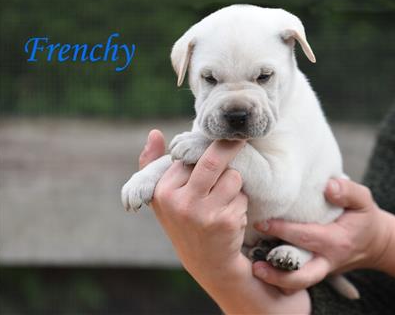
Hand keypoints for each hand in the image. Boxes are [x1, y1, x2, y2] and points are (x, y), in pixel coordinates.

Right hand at [138, 129, 311, 313]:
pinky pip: (242, 195)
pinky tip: (229, 216)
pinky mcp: (225, 222)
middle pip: (213, 160)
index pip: (188, 157)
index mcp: (163, 192)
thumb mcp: (162, 197)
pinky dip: (240, 201)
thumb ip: (153, 164)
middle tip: (241, 137)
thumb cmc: (182, 221)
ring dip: (234, 184)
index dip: (203, 152)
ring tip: (223, 200)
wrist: (206, 262)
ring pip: (233, 177)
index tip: (213, 146)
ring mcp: (204, 213)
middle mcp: (181, 203)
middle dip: (230, 145)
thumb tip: (154, 132)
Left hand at [252, 178, 389, 290]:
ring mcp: (321, 269)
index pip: (306, 237)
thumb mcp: (364, 201)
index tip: (261, 223)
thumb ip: (348, 191)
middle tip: (254, 263)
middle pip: (302, 274)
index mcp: (337, 242)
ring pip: (299, 283)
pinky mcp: (315, 271)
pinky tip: (263, 267)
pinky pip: (297, 279)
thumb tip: (327, 186)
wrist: (375, 244)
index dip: (282, 230)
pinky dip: (281, 277)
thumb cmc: (364, 218)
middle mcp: (327, 260)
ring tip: (256, 270)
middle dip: (278, 272)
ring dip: (276, 280)